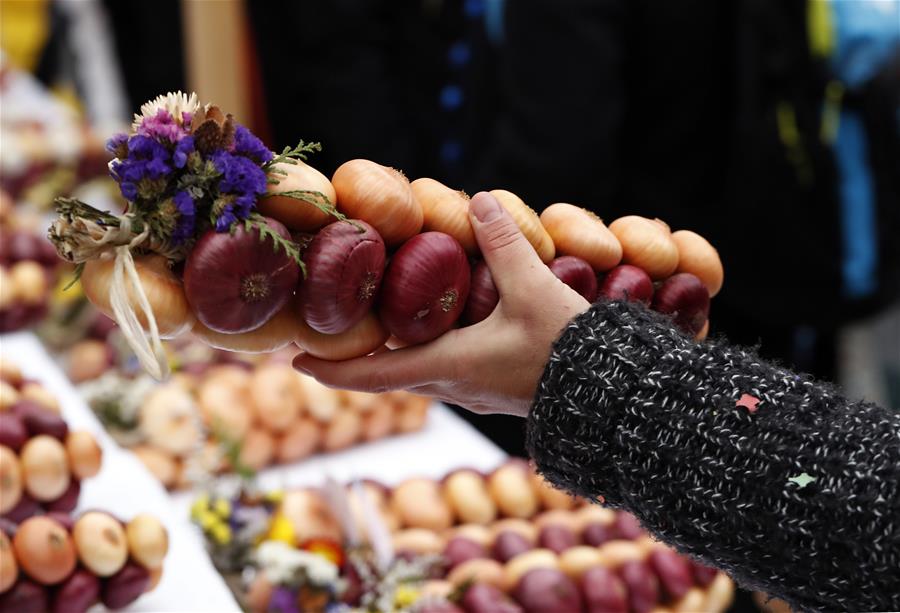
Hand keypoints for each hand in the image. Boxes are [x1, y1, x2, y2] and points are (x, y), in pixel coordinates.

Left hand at [292, 192, 589, 416]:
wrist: (612, 395)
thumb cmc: (567, 350)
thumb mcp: (534, 289)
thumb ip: (503, 243)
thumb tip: (477, 201)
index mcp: (447, 366)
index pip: (370, 376)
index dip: (328, 369)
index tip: (294, 360)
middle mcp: (453, 385)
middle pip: (388, 374)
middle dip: (358, 354)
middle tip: (335, 325)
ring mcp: (474, 392)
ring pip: (419, 371)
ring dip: (394, 351)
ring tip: (382, 318)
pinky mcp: (495, 389)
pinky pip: (447, 370)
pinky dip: (428, 349)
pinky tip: (443, 324)